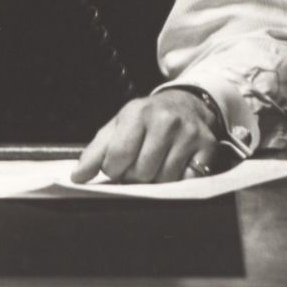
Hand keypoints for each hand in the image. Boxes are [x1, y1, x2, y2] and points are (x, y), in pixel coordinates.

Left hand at [72, 91, 220, 184]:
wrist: (184, 105)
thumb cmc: (145, 120)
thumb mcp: (117, 126)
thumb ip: (95, 152)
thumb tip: (77, 178)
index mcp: (137, 113)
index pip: (118, 155)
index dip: (113, 169)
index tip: (115, 167)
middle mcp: (165, 121)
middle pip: (142, 171)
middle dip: (135, 176)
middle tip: (137, 166)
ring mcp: (189, 134)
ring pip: (165, 179)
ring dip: (156, 180)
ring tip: (154, 166)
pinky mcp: (208, 147)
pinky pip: (189, 180)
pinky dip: (179, 180)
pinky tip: (175, 167)